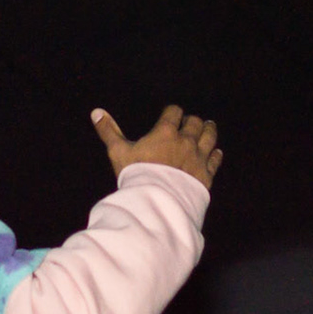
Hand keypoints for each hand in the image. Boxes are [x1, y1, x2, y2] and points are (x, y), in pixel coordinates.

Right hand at [92, 105, 222, 190]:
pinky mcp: (206, 175)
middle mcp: (185, 141)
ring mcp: (198, 158)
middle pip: (195, 123)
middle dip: (191, 121)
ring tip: (208, 127)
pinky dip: (215, 155)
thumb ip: (109, 131)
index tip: (172, 114)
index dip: (173, 112)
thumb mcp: (118, 152)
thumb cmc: (135, 175)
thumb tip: (96, 112)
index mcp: (165, 132)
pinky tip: (216, 152)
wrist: (156, 202)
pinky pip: (215, 160)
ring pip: (209, 137)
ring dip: (208, 131)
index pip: (174, 112)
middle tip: (190, 122)